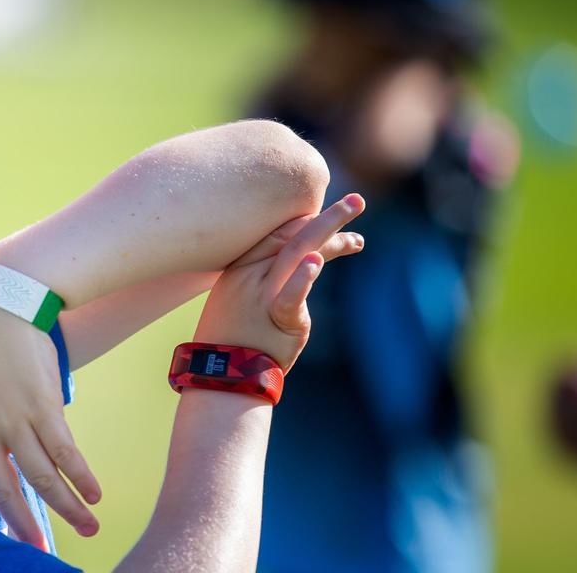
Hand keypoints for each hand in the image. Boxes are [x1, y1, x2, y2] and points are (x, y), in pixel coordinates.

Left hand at [0, 294, 100, 551]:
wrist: (2, 302)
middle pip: (2, 489)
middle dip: (22, 524)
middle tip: (38, 549)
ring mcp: (13, 419)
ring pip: (40, 478)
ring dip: (66, 507)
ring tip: (88, 527)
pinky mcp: (43, 406)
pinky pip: (64, 453)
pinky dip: (80, 477)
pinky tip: (93, 493)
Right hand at [193, 194, 364, 369]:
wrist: (221, 375)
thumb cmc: (231, 339)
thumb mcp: (235, 298)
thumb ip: (259, 278)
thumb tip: (293, 264)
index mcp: (239, 267)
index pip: (276, 232)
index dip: (306, 219)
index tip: (330, 215)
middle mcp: (249, 273)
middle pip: (290, 234)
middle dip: (326, 216)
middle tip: (356, 201)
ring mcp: (262, 294)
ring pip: (296, 251)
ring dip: (328, 229)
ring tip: (354, 213)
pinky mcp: (277, 318)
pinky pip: (289, 295)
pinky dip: (303, 277)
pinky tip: (317, 261)